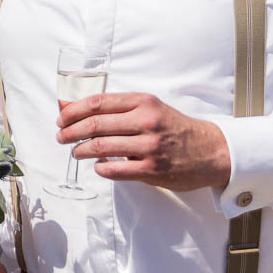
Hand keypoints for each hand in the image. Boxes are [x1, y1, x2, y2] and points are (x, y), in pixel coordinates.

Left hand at [57, 92, 231, 191]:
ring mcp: (149, 146)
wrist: (211, 150)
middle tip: (61, 137)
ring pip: (101, 147)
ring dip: (81, 150)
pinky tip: (98, 166)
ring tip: (76, 152)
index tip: (61, 118)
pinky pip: (114, 170)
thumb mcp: (149, 109)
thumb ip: (116, 109)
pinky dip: (100, 168)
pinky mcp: (151, 169)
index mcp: (143, 102)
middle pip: (95, 124)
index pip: (97, 103)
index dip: (73, 111)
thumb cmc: (174, 128)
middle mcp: (145, 121)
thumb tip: (73, 107)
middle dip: (70, 132)